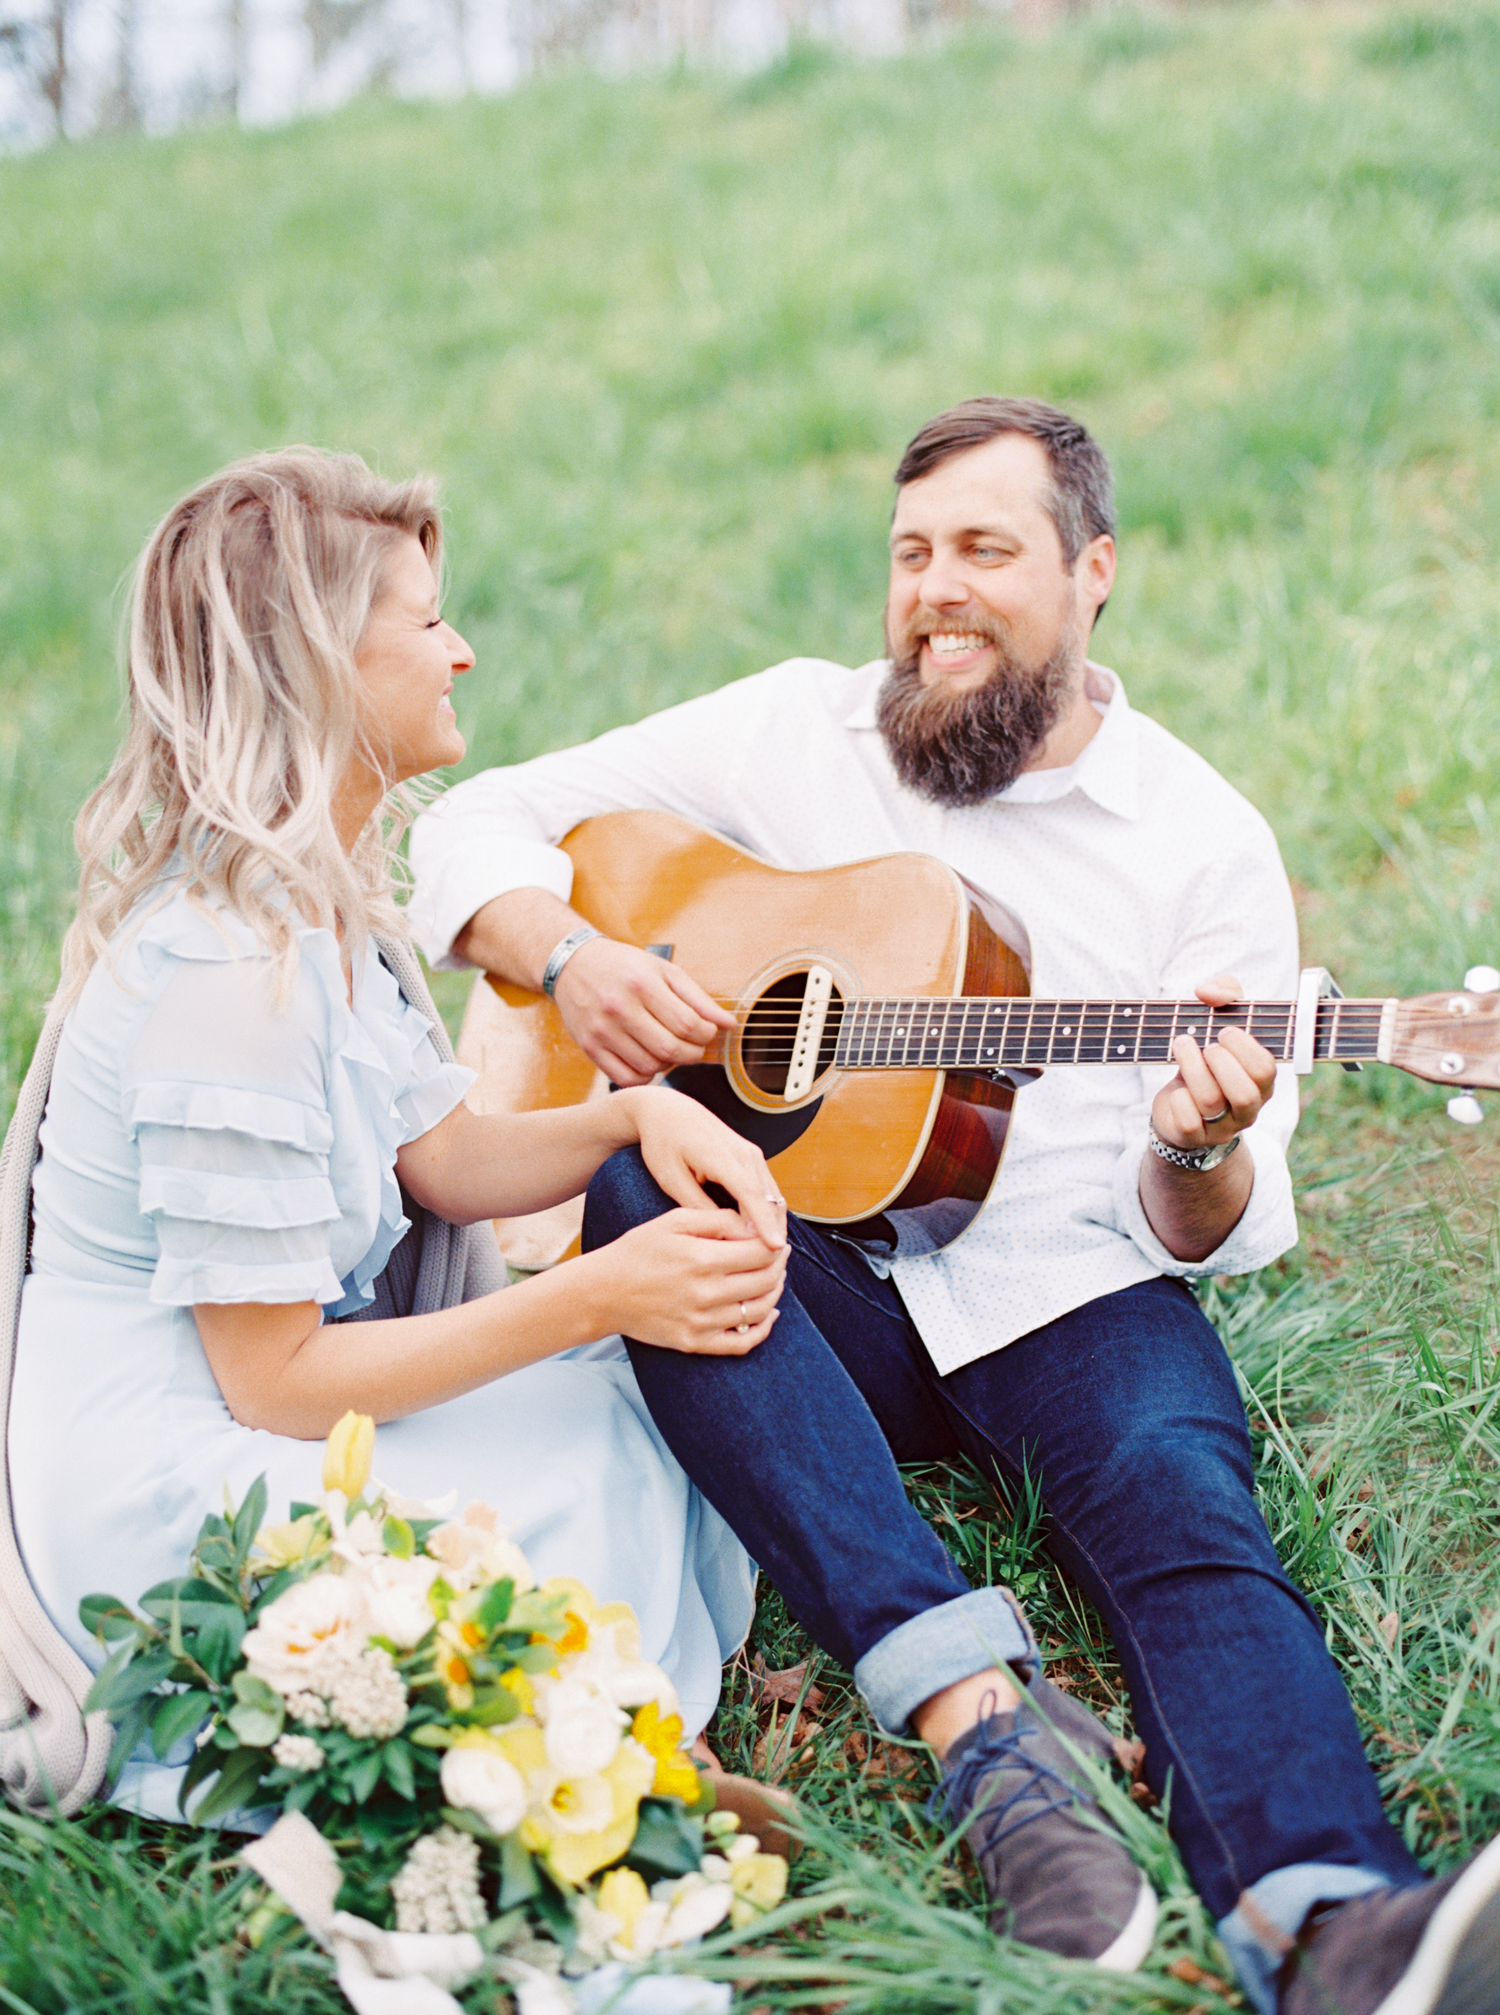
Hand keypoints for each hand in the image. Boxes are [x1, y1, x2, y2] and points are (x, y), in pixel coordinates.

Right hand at [554, 939, 733, 1086]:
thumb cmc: (625, 967)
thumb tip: (730, 1024)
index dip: (707, 1034)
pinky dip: (645, 1076)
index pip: (688, 1024)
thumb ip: (698, 998)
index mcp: (643, 985)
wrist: (574, 964)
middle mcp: (620, 1008)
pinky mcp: (589, 1046)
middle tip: (694, 1047)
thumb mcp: (664, 971)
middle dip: (692, 1054)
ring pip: (650, 1067)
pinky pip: (625, 1078)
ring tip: (669, 1049)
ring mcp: (602, 1030)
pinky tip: (649, 1060)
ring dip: (669, 1064)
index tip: (708, 1032)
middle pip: (671, 1049)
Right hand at [585, 1206, 787, 1355]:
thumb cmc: (638, 1251)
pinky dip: (764, 1330)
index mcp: (703, 1259)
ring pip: (760, 1311)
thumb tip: (753, 1226)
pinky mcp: (694, 1343)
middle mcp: (706, 1293)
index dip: (777, 1246)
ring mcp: (701, 1322)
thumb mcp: (673, 1221)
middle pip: (766, 1281)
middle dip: (779, 1266)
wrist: (602, 1293)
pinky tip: (769, 1315)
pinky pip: (742, 1343)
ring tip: (774, 1280)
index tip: (777, 1240)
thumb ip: (717, 1219)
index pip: (762, 1253)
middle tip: (779, 1257)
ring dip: (775, 1294)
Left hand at [624, 1086, 787, 1249]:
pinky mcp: (752, 1157)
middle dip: (774, 1230)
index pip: (752, 1195)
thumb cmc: (663, 1142)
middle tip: (771, 1265)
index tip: (774, 1248)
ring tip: (769, 1255)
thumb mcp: (672, 1179)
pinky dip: (769, 1211)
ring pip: (774, 1194)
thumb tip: (727, 1233)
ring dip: (774, 1223)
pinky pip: (767, 1188)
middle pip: (770, 1198)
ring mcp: (751, 1153)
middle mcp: (744, 1152)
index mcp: (721, 1156)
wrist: (667, 1110)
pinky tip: (762, 1233)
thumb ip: (699, 1206)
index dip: (765, 1224)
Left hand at [1151, 973, 1277, 1150]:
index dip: (1245, 1048)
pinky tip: (1176, 1088)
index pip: (1266, 1070)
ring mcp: (1222, 1127)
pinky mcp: (1194, 1137)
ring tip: (1181, 1045)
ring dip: (1192, 1068)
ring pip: (1212, 1103)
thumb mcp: (1221, 1019)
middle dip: (1221, 1063)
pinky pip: (1189, 1124)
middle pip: (1244, 1093)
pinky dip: (1179, 1101)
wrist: (1178, 1102)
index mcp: (1262, 1082)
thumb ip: (1225, 994)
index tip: (1224, 1031)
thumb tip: (1207, 992)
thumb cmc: (1208, 1056)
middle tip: (1207, 1045)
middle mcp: (1248, 1108)